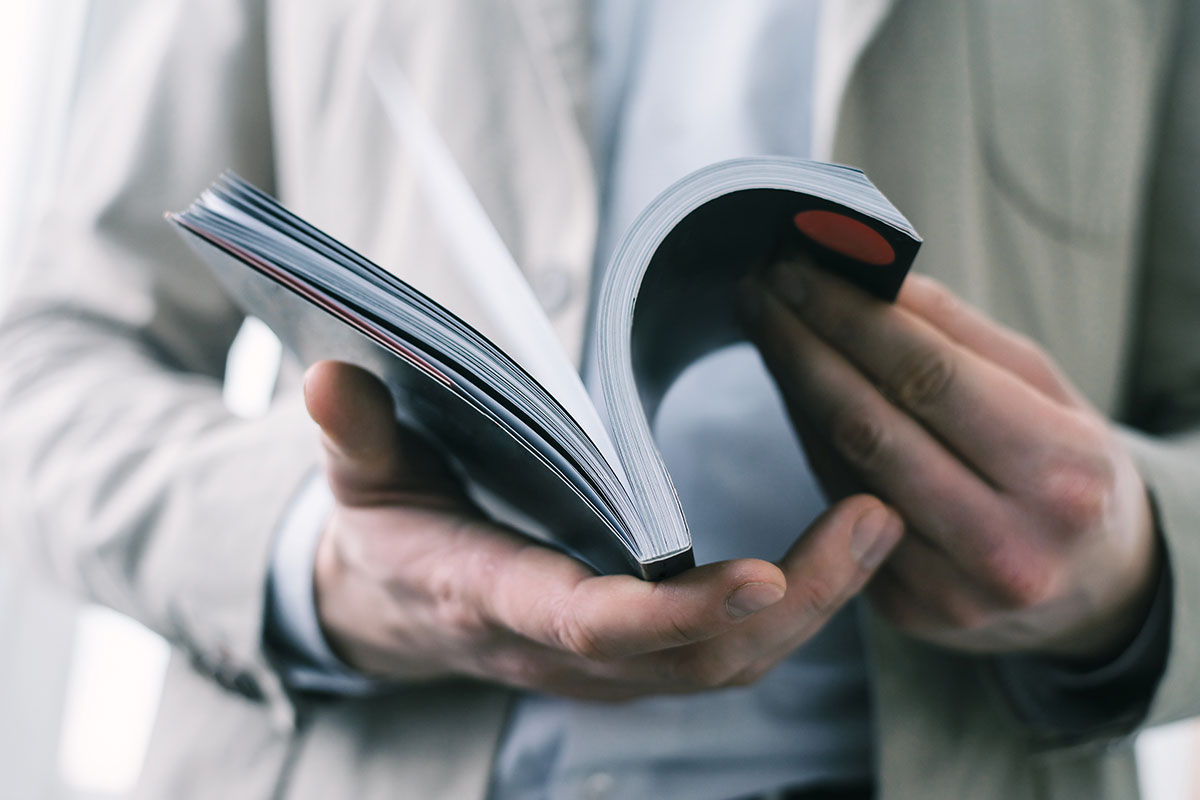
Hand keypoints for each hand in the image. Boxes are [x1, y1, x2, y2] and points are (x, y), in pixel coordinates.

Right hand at [302, 360, 902, 698]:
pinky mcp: (633, 658)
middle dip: (794, 606)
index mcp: (495, 598)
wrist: (392, 609)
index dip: (675, 609)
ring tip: (878, 524)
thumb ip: (354, 434)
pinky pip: (722, 654)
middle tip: (873, 519)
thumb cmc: (386, 532)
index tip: (765, 577)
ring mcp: (606, 665)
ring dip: (813, 607)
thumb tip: (329, 376)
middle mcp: (563, 651)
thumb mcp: (358, 482)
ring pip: (724, 665)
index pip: (592, 621)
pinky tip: (837, 553)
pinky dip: (789, 613)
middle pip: (694, 658)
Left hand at [739, 262, 1159, 661]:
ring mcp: (950, 592)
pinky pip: (837, 508)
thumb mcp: (1049, 391)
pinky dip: (812, 441)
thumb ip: (959, 334)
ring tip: (767, 325)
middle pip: (869, 428)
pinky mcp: (906, 612)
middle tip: (760, 289)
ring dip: (793, 387)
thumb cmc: (1070, 471)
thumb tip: (866, 274)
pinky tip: (796, 389)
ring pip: (840, 469)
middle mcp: (1007, 547)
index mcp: (1062, 476)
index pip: (930, 379)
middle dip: (801, 347)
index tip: (797, 269)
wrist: (1097, 593)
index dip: (851, 320)